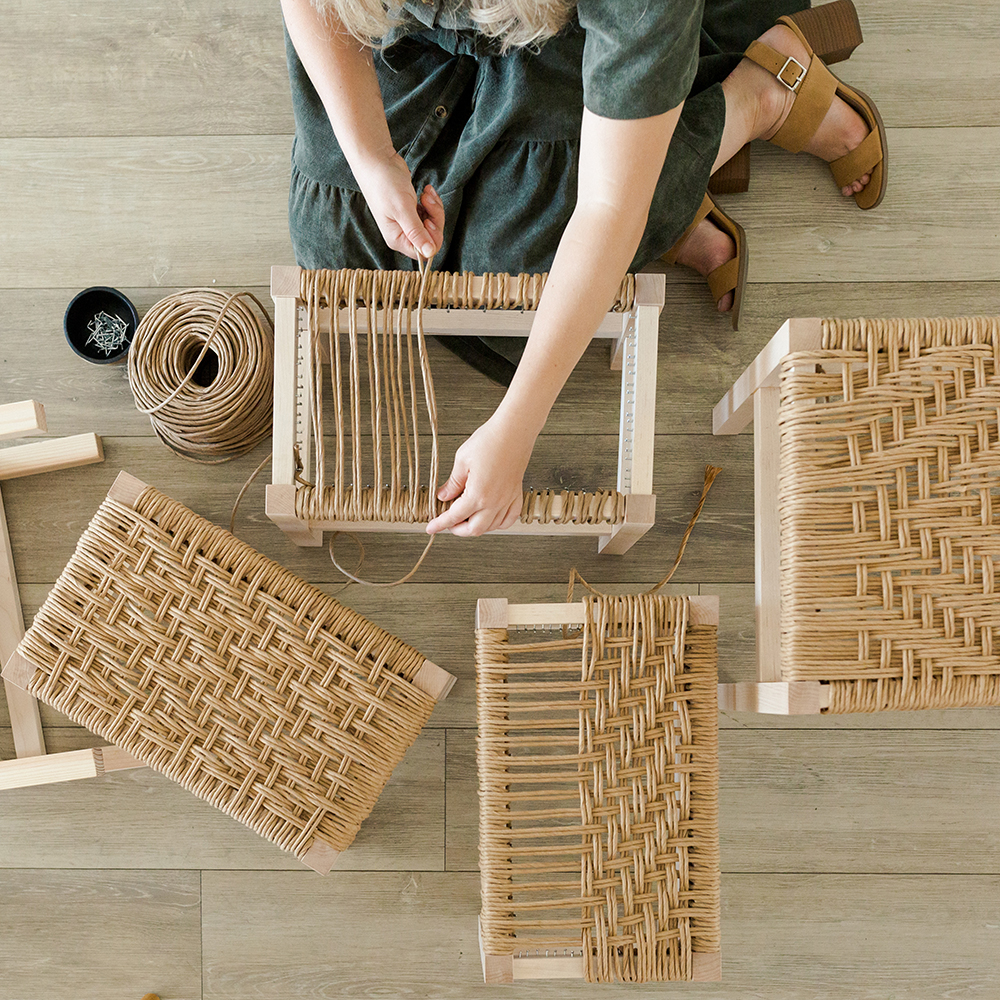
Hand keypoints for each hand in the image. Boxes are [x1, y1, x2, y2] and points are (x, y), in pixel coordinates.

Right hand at [357, 153, 443, 260]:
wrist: (377, 160)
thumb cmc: (384, 183)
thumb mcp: (403, 209)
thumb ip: (416, 232)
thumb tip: (428, 253)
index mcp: (397, 239)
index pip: (423, 252)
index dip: (432, 238)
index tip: (429, 220)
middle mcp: (402, 234)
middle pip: (431, 237)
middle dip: (435, 219)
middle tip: (427, 201)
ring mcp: (407, 222)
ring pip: (432, 224)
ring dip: (433, 208)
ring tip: (425, 193)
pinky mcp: (411, 210)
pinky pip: (429, 213)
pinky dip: (431, 202)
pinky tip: (425, 191)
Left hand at [426, 417, 533, 536]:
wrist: (514, 431)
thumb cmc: (489, 441)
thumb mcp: (462, 460)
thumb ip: (453, 483)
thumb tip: (443, 496)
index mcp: (478, 494)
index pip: (454, 517)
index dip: (440, 524)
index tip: (431, 528)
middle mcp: (494, 502)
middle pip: (474, 529)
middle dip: (458, 530)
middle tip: (448, 522)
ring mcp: (507, 500)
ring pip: (491, 527)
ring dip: (476, 527)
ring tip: (466, 517)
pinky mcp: (516, 494)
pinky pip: (509, 519)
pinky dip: (498, 523)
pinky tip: (490, 517)